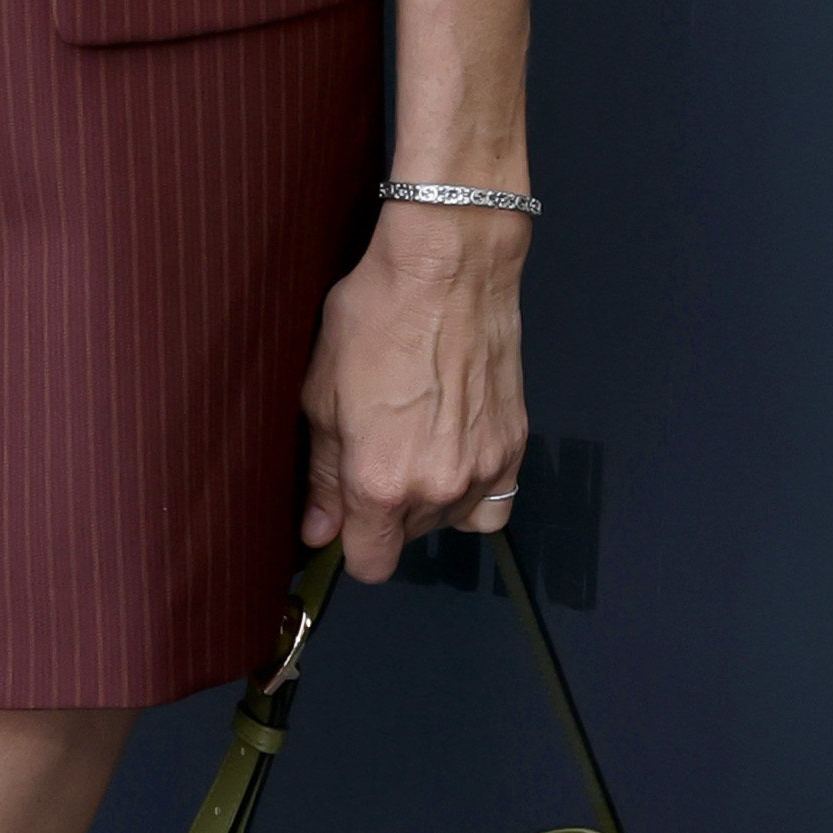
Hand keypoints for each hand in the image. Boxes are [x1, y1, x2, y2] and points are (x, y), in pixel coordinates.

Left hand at [298, 208, 525, 582]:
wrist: (448, 269)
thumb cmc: (376, 318)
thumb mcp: (322, 394)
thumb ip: (323, 475)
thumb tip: (319, 530)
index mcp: (381, 482)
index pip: (370, 563)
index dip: (351, 544)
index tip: (344, 516)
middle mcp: (438, 488)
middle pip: (408, 539)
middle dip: (386, 510)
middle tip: (377, 448)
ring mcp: (483, 469)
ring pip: (449, 520)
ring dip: (430, 496)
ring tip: (415, 437)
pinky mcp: (514, 447)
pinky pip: (493, 499)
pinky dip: (473, 487)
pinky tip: (454, 448)